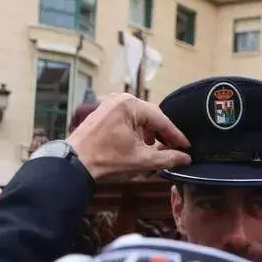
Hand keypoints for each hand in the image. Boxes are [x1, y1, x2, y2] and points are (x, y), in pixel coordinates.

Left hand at [66, 93, 190, 179]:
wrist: (74, 163)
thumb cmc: (106, 160)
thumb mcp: (141, 160)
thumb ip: (167, 158)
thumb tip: (186, 159)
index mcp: (130, 105)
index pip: (161, 119)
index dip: (176, 135)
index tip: (187, 147)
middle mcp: (121, 98)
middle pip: (151, 116)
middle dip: (162, 134)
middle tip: (174, 148)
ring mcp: (110, 103)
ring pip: (139, 117)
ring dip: (150, 133)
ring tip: (156, 149)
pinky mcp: (104, 111)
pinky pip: (127, 118)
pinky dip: (136, 130)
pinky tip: (140, 144)